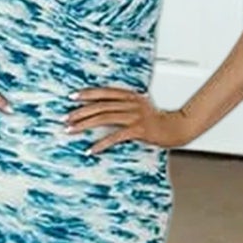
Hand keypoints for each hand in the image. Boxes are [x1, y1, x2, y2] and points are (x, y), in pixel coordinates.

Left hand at [68, 87, 190, 153]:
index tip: (72, 97)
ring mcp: (135, 116)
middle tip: (65, 119)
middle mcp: (131, 103)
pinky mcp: (138, 130)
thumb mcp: (139, 107)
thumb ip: (123, 106)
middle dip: (80, 112)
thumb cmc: (156, 120)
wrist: (176, 128)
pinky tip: (91, 149)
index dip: (88, 94)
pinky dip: (101, 143)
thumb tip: (103, 110)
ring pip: (104, 118)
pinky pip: (115, 136)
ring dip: (84, 125)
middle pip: (100, 106)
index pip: (105, 92)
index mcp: (131, 96)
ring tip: (71, 131)